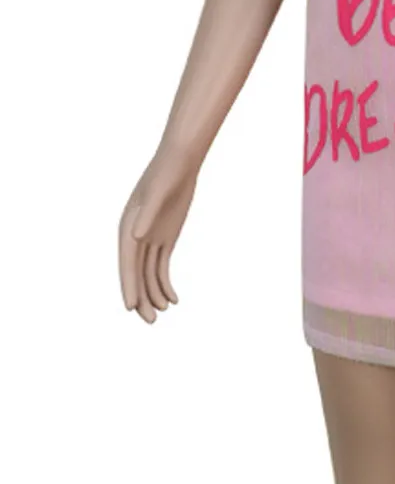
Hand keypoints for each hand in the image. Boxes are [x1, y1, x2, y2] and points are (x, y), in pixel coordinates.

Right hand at [118, 148, 198, 322]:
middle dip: (141, 297)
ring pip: (148, 274)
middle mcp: (134, 236)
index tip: (130, 307)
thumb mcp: (158, 193)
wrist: (180, 162)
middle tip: (150, 321)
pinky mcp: (165, 237)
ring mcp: (150, 238)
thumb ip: (148, 215)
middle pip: (136, 273)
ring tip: (162, 313)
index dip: (128, 285)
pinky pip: (161, 266)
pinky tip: (172, 299)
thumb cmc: (166, 174)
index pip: (126, 263)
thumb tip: (136, 237)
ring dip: (153, 294)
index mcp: (127, 227)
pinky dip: (165, 283)